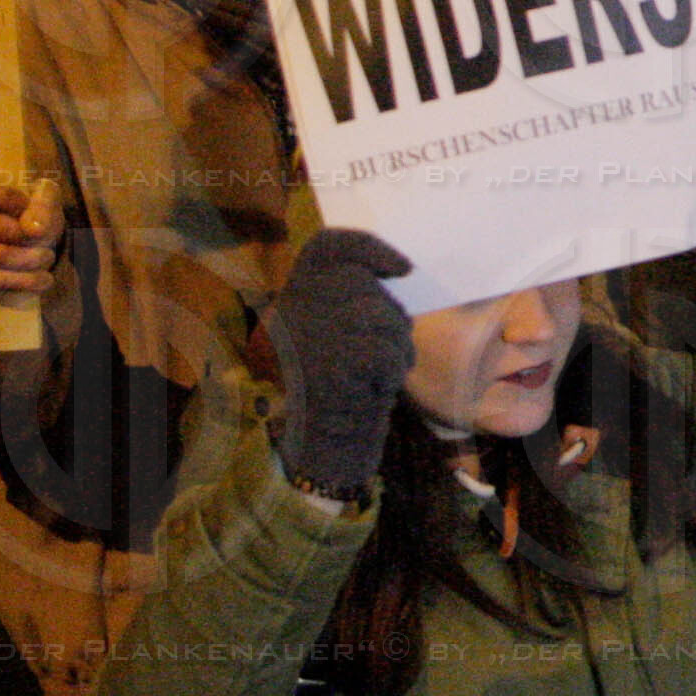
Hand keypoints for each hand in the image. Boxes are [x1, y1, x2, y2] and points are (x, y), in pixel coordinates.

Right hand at [0, 174, 62, 302]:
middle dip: (27, 236)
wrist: (19, 246)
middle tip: (46, 239)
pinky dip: (22, 281)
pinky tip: (42, 278)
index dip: (12, 200)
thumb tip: (34, 228)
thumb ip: (44, 202)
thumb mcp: (43, 200)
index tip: (28, 206)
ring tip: (47, 257)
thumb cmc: (27, 215)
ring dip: (29, 260)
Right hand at [261, 229, 414, 491]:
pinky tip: (377, 387)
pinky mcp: (333, 365)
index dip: (367, 247)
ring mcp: (311, 338)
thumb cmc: (343, 391)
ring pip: (383, 318)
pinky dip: (392, 370)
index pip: (327, 246)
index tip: (404, 267)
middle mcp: (293, 313)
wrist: (323, 449)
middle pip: (367, 287)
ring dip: (396, 347)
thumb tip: (400, 270)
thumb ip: (356, 302)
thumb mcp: (341, 338)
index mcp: (291, 303)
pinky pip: (386, 351)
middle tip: (385, 353)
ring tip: (378, 374)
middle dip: (392, 318)